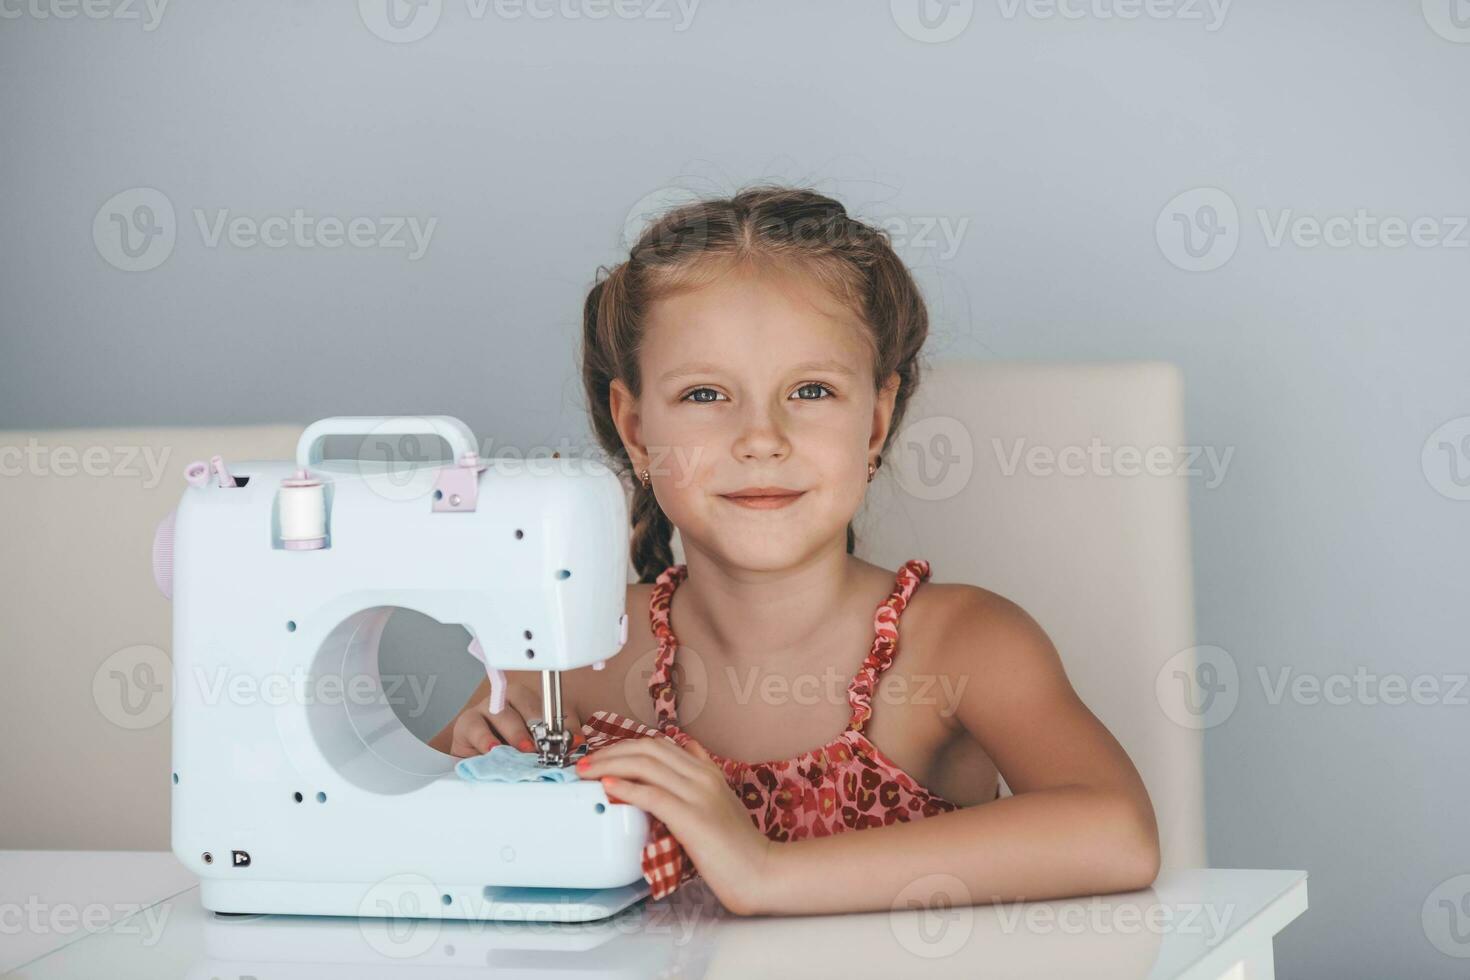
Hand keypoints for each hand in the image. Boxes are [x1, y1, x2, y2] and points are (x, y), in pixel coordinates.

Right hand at [433, 677, 584, 757]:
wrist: (476, 766)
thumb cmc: (509, 754)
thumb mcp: (536, 750)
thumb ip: (556, 744)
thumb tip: (577, 744)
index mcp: (531, 702)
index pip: (552, 706)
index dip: (564, 722)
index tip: (575, 740)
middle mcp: (509, 700)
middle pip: (526, 701)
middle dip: (539, 723)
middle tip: (548, 743)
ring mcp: (487, 709)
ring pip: (502, 712)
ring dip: (516, 732)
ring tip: (525, 749)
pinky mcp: (467, 723)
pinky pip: (476, 727)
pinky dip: (485, 739)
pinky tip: (493, 750)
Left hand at [575, 736, 775, 915]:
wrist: (760, 870)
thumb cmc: (738, 845)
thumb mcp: (721, 799)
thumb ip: (701, 774)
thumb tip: (685, 748)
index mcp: (706, 771)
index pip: (658, 744)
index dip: (624, 745)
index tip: (601, 756)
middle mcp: (701, 776)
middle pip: (647, 749)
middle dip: (610, 751)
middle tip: (585, 763)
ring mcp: (698, 795)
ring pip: (646, 765)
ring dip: (609, 765)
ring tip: (587, 773)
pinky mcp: (692, 818)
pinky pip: (652, 795)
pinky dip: (626, 788)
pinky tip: (608, 787)